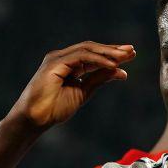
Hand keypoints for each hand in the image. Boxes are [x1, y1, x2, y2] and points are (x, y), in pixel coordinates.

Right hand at [7, 41, 134, 130]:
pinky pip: (81, 58)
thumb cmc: (54, 108)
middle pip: (92, 48)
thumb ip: (99, 80)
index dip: (111, 54)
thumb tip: (122, 72)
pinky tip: (112, 65)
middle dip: (112, 50)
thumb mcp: (83, 92)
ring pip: (87, 50)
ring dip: (108, 53)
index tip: (130, 56)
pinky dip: (98, 61)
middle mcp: (62, 58)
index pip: (93, 54)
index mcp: (68, 64)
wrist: (35, 119)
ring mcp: (57, 59)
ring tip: (125, 57)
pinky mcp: (54, 64)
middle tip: (132, 51)